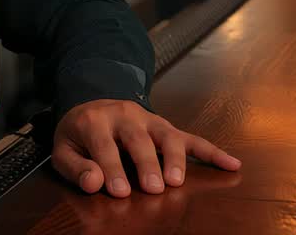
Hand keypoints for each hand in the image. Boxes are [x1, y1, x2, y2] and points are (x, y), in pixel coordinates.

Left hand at [50, 99, 240, 197]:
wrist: (92, 104)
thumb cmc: (79, 134)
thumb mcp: (64, 148)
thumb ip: (75, 167)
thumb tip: (94, 182)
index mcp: (95, 120)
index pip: (104, 144)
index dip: (112, 167)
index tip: (120, 191)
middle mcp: (125, 115)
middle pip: (139, 138)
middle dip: (147, 163)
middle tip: (154, 188)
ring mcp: (149, 120)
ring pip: (167, 135)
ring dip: (175, 158)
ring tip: (177, 181)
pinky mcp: (166, 127)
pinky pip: (192, 138)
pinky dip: (212, 151)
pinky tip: (231, 164)